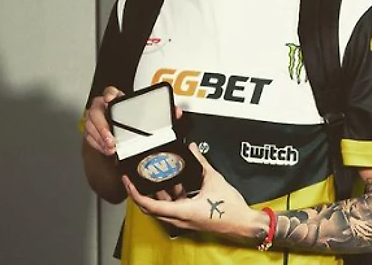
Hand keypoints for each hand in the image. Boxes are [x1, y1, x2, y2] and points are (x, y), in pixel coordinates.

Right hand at [83, 87, 184, 156]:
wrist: (125, 130)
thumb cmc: (134, 119)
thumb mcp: (147, 114)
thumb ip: (162, 112)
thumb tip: (176, 111)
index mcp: (117, 99)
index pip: (110, 91)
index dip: (109, 94)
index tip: (110, 99)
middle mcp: (103, 107)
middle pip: (96, 112)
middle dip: (102, 127)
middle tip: (111, 139)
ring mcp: (95, 119)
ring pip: (91, 126)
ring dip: (100, 139)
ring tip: (111, 148)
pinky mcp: (91, 131)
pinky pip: (90, 137)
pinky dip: (98, 145)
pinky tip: (107, 149)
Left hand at [123, 143, 266, 243]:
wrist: (242, 223)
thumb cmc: (230, 210)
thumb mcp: (214, 179)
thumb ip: (200, 162)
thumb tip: (192, 149)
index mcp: (182, 212)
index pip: (149, 205)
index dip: (135, 192)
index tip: (128, 181)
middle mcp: (179, 220)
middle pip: (151, 207)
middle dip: (141, 191)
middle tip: (135, 177)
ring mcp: (183, 221)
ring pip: (161, 208)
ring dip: (156, 193)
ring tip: (154, 176)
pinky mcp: (188, 219)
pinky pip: (172, 207)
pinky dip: (169, 196)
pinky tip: (174, 182)